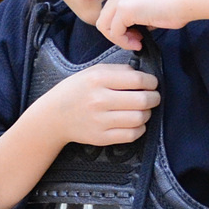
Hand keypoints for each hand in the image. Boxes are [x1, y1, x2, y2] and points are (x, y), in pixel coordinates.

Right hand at [34, 63, 160, 146]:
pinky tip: (135, 122)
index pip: (137, 80)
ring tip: (143, 110)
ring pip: (139, 118)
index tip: (152, 84)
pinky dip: (140, 128)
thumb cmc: (76, 91)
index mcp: (97, 79)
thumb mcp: (92, 72)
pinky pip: (131, 135)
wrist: (54, 117)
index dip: (151, 82)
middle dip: (154, 98)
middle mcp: (99, 100)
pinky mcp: (101, 138)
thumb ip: (118, 70)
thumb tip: (143, 76)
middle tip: (154, 97)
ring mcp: (100, 121)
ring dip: (147, 113)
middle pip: (142, 100)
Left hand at [96, 0, 188, 51]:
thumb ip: (134, 17)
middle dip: (116, 35)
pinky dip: (124, 42)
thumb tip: (129, 31)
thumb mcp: (148, 8)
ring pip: (105, 26)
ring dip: (119, 40)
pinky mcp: (125, 8)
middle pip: (103, 19)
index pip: (109, 12)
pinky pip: (115, 32)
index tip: (135, 36)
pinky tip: (139, 42)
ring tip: (137, 42)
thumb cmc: (175, 5)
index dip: (119, 29)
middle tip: (135, 41)